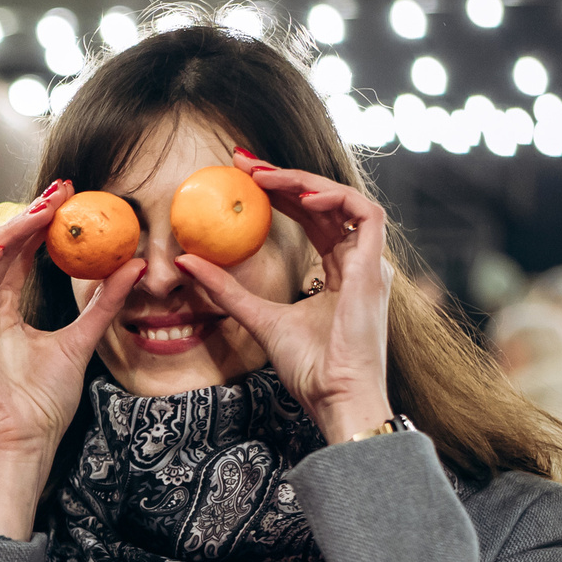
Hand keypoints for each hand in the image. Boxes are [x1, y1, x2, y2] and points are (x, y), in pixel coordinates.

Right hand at [0, 181, 142, 537]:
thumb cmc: (47, 401)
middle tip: (60, 193)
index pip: (20, 255)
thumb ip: (104, 302)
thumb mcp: (83, 339)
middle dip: (27, 216)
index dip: (40, 224)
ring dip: (2, 231)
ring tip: (37, 218)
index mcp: (5, 309)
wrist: (28, 436)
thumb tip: (136, 265)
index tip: (70, 197)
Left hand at [174, 150, 393, 443]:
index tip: (242, 177)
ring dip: (304, 182)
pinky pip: (366, 215)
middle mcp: (358, 263)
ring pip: (344, 201)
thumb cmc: (309, 368)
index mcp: (339, 272)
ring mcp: (371, 264)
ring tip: (262, 175)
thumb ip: (226, 289)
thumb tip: (185, 261)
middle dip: (285, 178)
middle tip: (243, 163)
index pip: (312, 218)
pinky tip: (300, 196)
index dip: (280, 193)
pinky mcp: (376, 269)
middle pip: (324, 204)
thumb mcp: (257, 317)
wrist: (336, 397)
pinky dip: (336, 199)